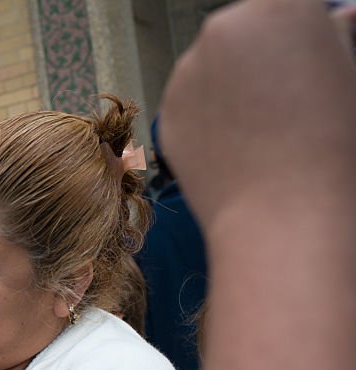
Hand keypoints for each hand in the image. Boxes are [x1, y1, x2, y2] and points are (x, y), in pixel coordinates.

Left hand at [159, 0, 355, 239]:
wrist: (285, 214)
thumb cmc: (334, 145)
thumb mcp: (351, 75)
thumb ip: (338, 37)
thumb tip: (341, 17)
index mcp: (280, 7)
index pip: (287, 6)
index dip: (301, 34)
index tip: (307, 57)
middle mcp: (224, 28)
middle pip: (245, 29)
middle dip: (262, 53)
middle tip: (287, 96)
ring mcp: (187, 71)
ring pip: (214, 65)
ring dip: (232, 83)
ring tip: (263, 128)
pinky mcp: (167, 110)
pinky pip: (192, 102)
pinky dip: (209, 116)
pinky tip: (237, 147)